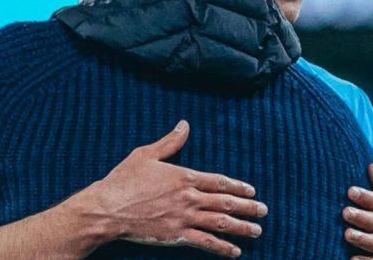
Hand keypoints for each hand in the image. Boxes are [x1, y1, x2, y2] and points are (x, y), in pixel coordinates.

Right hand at [73, 120, 267, 257]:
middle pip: (225, 202)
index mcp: (184, 176)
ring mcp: (184, 217)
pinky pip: (205, 242)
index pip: (219, 181)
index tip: (251, 190)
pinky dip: (222, 247)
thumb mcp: (146, 154)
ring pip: (220, 222)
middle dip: (247, 206)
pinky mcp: (177, 235)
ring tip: (257, 230)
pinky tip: (235, 251)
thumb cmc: (124, 180)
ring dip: (241, 227)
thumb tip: (184, 124)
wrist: (109, 208)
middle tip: (264, 210)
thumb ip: (170, 142)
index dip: (238, 186)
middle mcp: (189, 197)